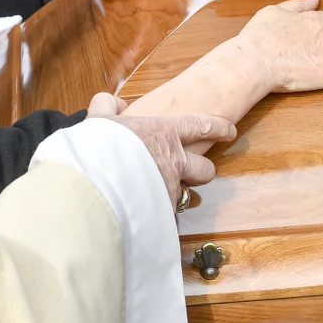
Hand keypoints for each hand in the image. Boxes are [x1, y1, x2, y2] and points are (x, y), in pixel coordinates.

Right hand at [88, 92, 235, 207]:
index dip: (218, 127)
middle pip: (205, 169)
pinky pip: (165, 218)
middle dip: (203, 171)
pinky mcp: (162, 215)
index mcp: (164, 134)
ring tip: (156, 200)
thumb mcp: (100, 120)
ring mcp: (170, 190)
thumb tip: (114, 103)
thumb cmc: (98, 148)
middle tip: (193, 172)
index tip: (229, 130)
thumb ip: (107, 105)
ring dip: (174, 197)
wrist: (94, 183)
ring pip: (185, 197)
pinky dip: (156, 218)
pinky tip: (140, 219)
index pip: (200, 126)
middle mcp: (174, 162)